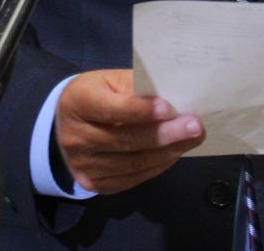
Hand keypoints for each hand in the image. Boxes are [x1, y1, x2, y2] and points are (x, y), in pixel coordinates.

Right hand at [55, 69, 206, 194]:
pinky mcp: (94, 183)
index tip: (169, 108)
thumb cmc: (98, 94)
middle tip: (195, 126)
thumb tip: (173, 99)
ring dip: (167, 152)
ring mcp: (82, 165)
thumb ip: (137, 88)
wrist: (67, 123)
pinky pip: (132, 178)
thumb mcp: (111, 80)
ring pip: (132, 163)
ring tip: (192, 139)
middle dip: (164, 134)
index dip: (140, 110)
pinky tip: (174, 153)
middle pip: (125, 140)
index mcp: (77, 103)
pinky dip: (157, 166)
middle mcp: (74, 138)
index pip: (111, 109)